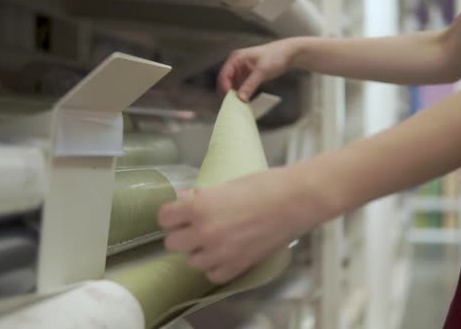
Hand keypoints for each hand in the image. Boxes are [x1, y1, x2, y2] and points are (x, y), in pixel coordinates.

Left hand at [158, 167, 318, 283]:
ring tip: (214, 241)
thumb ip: (202, 196)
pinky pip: (213, 275)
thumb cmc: (264, 184)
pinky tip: (226, 254)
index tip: (179, 213)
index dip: (171, 215)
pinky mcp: (238, 266)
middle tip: (196, 227)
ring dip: (199, 252)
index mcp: (198, 207)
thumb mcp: (228, 184)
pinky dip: (216, 266)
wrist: (296, 200)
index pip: (164, 218)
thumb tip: (183, 198)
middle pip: (172, 243)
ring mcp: (220, 253)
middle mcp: (204, 233)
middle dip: (182, 234)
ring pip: (192, 262)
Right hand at [218, 39, 300, 100]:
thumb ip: (250, 85)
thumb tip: (240, 98)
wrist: (288, 54)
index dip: (224, 88)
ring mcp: (241, 71)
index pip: (224, 75)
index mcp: (236, 58)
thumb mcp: (262, 71)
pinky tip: (244, 102)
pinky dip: (240, 94)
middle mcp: (236, 64)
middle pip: (225, 81)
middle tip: (233, 105)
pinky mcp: (247, 76)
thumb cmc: (275, 56)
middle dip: (227, 93)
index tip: (230, 100)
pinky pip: (239, 87)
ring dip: (234, 95)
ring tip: (238, 105)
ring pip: (231, 85)